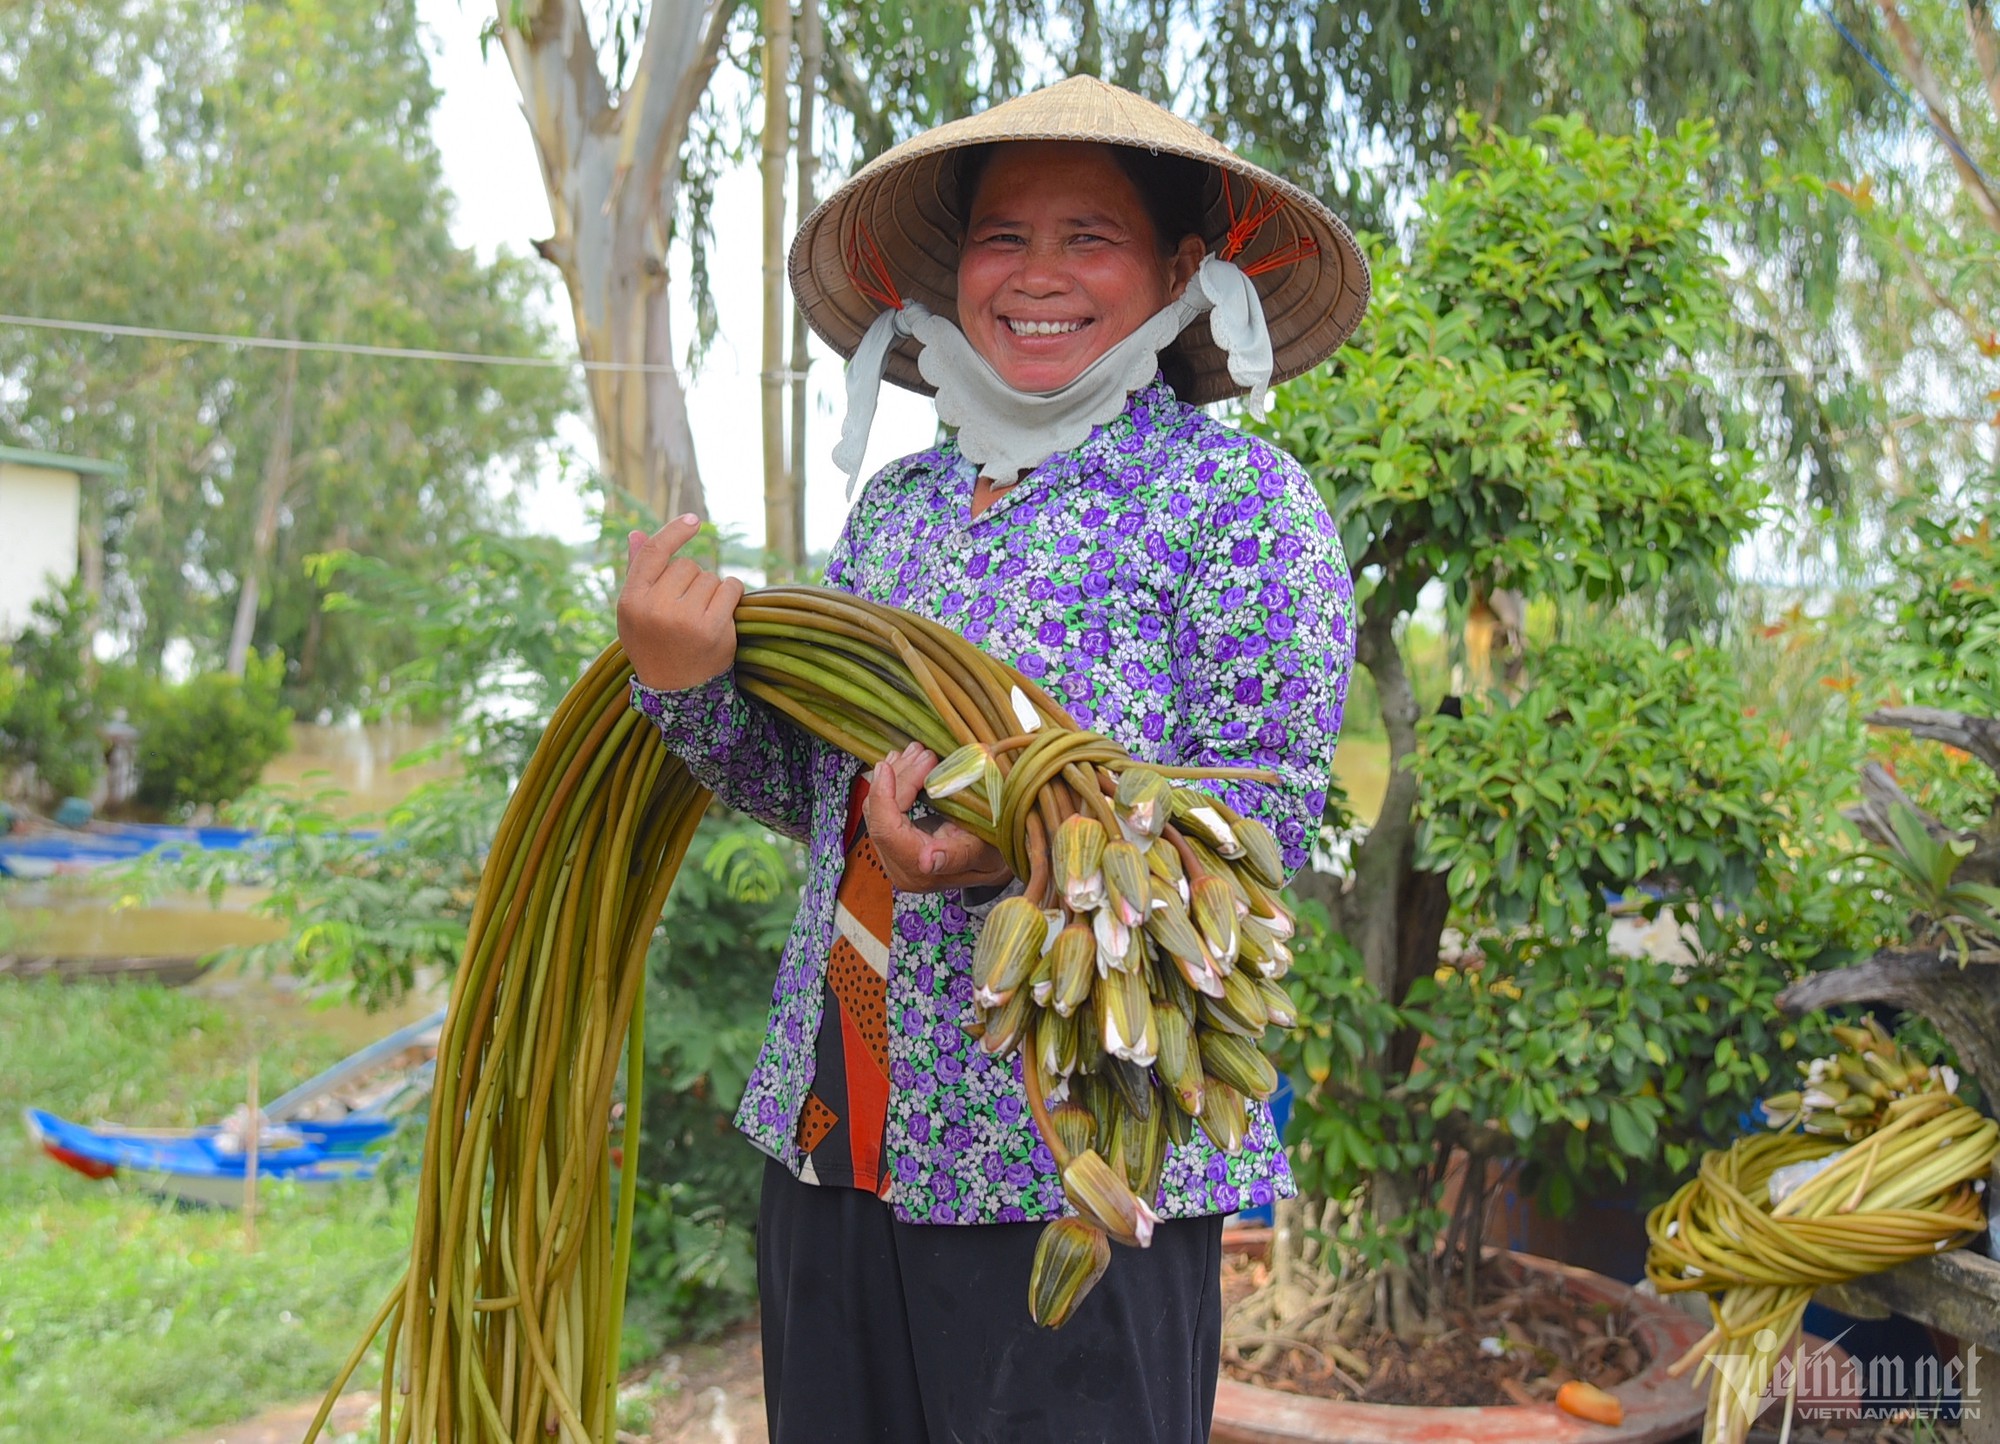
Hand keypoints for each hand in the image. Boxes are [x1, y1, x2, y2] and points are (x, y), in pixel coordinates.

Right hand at [617, 514, 744, 691]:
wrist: (677, 692)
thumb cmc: (653, 644)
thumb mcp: (635, 612)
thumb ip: (638, 571)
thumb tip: (636, 533)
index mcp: (631, 601)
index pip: (655, 553)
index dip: (675, 532)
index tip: (694, 520)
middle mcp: (656, 608)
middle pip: (687, 565)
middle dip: (691, 580)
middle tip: (685, 609)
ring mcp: (685, 619)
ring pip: (710, 577)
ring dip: (711, 591)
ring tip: (700, 617)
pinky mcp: (714, 628)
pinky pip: (731, 588)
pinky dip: (731, 594)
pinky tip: (722, 612)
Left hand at [864, 743, 1012, 893]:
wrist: (990, 862)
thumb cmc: (991, 855)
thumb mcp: (983, 853)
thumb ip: (956, 856)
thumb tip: (928, 860)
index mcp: (917, 870)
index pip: (886, 830)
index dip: (882, 796)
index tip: (888, 767)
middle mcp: (898, 865)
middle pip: (880, 814)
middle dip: (897, 778)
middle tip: (923, 752)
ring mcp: (892, 853)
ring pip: (876, 808)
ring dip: (894, 776)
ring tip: (916, 752)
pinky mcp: (893, 840)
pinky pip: (882, 808)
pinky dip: (893, 784)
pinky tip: (905, 763)